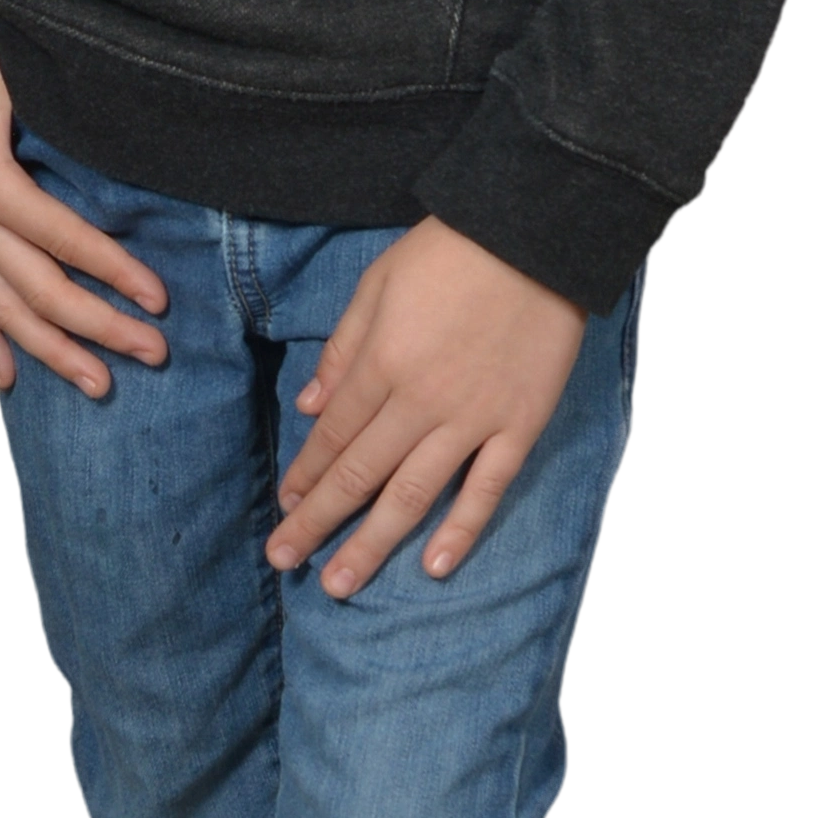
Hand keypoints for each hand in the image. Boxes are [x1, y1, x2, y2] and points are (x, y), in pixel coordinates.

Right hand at [0, 7, 168, 398]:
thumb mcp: (20, 75)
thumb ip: (67, 116)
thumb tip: (133, 138)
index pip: (66, 240)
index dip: (115, 271)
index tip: (160, 299)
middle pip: (41, 290)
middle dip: (101, 327)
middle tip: (154, 354)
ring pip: (3, 310)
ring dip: (52, 352)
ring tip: (99, 387)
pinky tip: (6, 380)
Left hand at [265, 216, 587, 598]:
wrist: (534, 234)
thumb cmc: (450, 250)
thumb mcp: (378, 283)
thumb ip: (343, 347)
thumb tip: (307, 406)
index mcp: (383, 362)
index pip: (334, 434)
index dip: (305, 473)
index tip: (283, 506)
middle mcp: (421, 400)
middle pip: (360, 474)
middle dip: (317, 522)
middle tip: (285, 562)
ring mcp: (474, 418)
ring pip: (413, 495)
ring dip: (372, 543)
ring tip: (339, 584)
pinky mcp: (519, 425)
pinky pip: (487, 489)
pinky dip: (460, 531)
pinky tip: (432, 567)